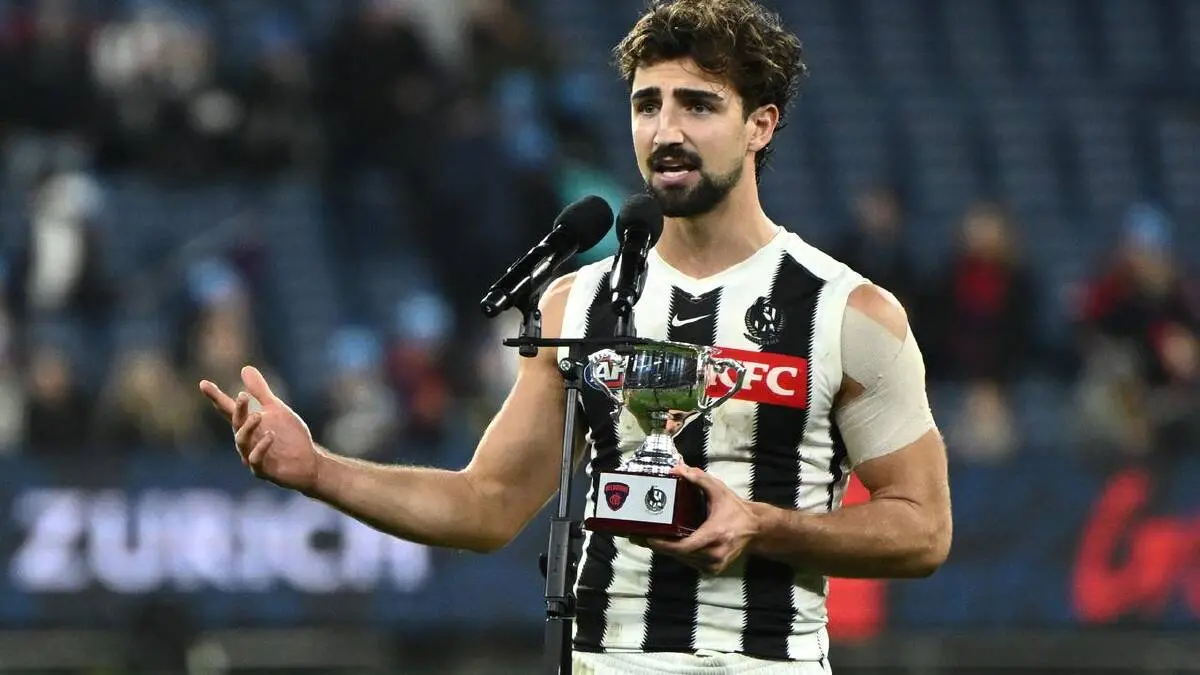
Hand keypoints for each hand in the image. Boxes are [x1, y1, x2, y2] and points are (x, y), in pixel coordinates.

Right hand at [199, 366, 319, 493]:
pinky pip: (256, 460)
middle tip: (243, 396)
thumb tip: (245, 368)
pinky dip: (261, 447)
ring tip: (258, 415)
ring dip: (248, 428)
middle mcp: (246, 440)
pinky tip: (270, 436)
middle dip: (238, 410)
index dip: (216, 397)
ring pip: (242, 442)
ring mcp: (252, 456)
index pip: (228, 409)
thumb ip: (260, 391)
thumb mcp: (276, 409)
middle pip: (236, 423)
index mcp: (247, 424)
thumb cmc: (290, 436)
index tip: (203, 383)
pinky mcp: (263, 470)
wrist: (308, 462)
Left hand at [639, 462, 760, 575]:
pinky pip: (689, 562)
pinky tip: (666, 544)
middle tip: (637, 537)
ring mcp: (714, 566)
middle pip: (678, 555)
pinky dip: (678, 554)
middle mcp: (714, 554)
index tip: (647, 537)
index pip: (683, 547)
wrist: (755, 530)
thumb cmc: (735, 509)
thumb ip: (698, 478)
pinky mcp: (713, 570)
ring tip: (646, 539)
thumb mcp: (718, 490)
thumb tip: (677, 468)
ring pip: (682, 560)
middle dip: (657, 546)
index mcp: (714, 536)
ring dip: (665, 551)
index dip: (663, 545)